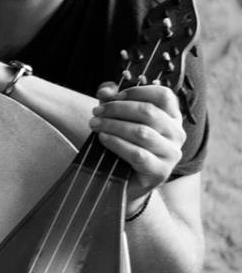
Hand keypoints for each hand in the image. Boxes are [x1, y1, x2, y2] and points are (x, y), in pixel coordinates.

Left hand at [89, 82, 185, 204]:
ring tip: (95, 124)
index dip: (137, 92)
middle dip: (117, 109)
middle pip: (149, 112)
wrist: (125, 183)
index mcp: (172, 117)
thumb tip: (105, 90)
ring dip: (113, 125)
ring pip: (142, 132)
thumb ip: (113, 100)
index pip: (163, 95)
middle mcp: (177, 134)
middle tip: (96, 111)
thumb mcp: (119, 119)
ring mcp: (171, 154)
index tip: (113, 96)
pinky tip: (103, 138)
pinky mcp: (160, 171)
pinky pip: (138, 154)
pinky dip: (117, 143)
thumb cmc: (125, 145)